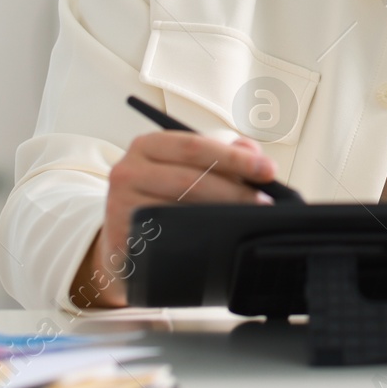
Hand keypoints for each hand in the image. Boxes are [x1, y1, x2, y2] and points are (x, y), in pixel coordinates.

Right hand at [71, 131, 275, 308]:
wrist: (122, 242)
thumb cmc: (161, 197)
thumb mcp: (185, 167)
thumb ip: (221, 154)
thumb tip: (252, 152)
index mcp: (147, 145)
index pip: (195, 146)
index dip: (235, 158)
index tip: (267, 170)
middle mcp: (128, 171)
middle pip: (190, 179)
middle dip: (235, 191)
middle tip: (264, 202)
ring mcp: (119, 206)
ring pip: (180, 209)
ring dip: (221, 216)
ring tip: (248, 221)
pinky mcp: (120, 239)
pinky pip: (166, 238)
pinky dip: (196, 238)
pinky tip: (217, 240)